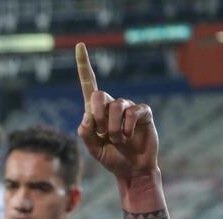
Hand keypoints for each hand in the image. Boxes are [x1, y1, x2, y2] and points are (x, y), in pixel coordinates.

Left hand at [75, 43, 159, 181]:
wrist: (131, 170)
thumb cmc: (111, 157)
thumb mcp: (92, 149)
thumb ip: (85, 134)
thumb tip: (87, 118)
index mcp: (96, 111)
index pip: (89, 84)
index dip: (83, 65)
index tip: (79, 45)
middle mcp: (112, 105)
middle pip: (99, 94)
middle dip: (97, 115)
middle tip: (102, 132)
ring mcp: (128, 108)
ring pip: (115, 106)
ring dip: (113, 128)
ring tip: (117, 139)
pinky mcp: (143, 113)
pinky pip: (132, 112)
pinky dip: (126, 127)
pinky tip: (128, 137)